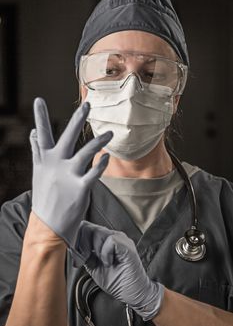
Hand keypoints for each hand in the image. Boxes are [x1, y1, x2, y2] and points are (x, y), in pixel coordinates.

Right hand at [30, 98, 112, 248]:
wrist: (47, 226)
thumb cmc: (45, 197)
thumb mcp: (38, 172)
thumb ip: (37, 151)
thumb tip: (32, 133)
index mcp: (44, 160)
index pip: (41, 135)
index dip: (40, 117)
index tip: (39, 100)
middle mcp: (55, 165)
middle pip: (67, 137)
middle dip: (77, 120)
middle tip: (87, 105)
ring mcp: (68, 176)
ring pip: (86, 152)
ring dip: (99, 141)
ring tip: (109, 133)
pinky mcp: (80, 188)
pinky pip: (94, 172)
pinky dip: (101, 163)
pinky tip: (107, 156)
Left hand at [73, 220, 163, 320]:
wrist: (133, 294)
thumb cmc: (117, 281)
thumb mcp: (94, 267)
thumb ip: (85, 255)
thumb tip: (72, 247)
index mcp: (105, 239)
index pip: (86, 228)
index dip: (77, 239)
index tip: (76, 256)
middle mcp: (114, 236)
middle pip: (90, 227)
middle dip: (82, 244)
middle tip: (83, 259)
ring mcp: (121, 239)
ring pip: (99, 231)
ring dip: (94, 248)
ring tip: (100, 262)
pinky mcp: (127, 246)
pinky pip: (111, 240)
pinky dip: (105, 253)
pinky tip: (108, 263)